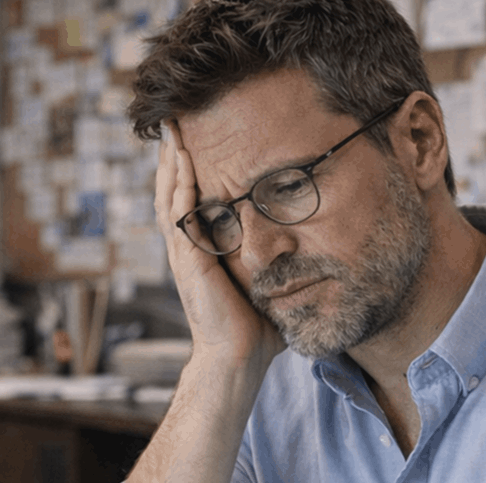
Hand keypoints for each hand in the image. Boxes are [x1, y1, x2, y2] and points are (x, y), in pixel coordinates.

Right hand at [158, 121, 285, 369]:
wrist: (240, 358)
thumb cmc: (257, 328)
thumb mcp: (269, 283)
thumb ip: (280, 261)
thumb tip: (316, 249)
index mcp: (204, 251)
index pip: (192, 201)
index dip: (189, 172)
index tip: (192, 141)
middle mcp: (188, 248)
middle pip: (173, 191)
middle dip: (172, 156)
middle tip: (173, 121)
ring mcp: (184, 254)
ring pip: (169, 196)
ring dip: (170, 161)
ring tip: (171, 129)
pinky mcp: (188, 260)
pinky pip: (179, 213)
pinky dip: (179, 184)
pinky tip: (181, 158)